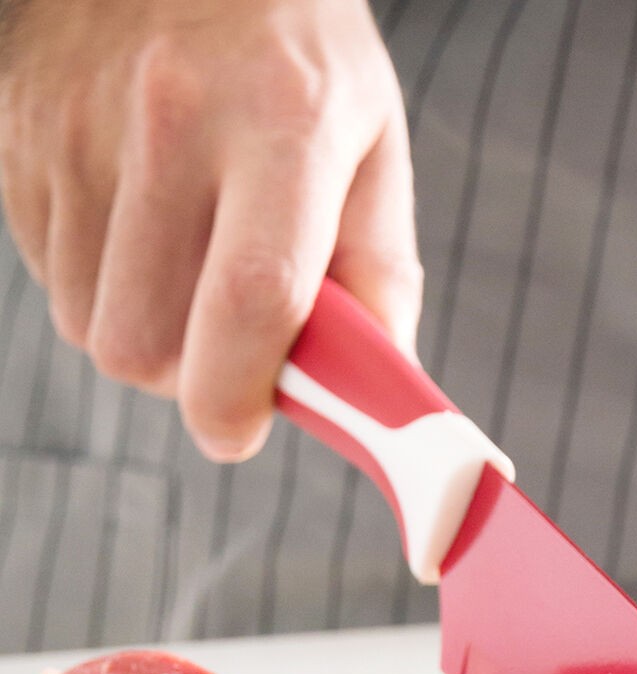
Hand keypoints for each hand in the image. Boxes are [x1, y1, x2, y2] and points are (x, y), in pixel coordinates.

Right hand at [0, 0, 420, 459]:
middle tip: (232, 344)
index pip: (252, 298)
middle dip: (191, 379)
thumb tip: (369, 387)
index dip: (239, 396)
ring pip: (92, 325)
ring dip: (149, 333)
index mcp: (285, 123)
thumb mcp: (373, 145)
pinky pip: (52, 276)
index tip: (240, 432)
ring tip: (190, 264)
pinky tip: (142, 225)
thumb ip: (379, 273)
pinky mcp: (20, 133)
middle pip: (145, 342)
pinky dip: (103, 286)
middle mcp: (171, 120)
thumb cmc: (297, 55)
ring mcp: (78, 125)